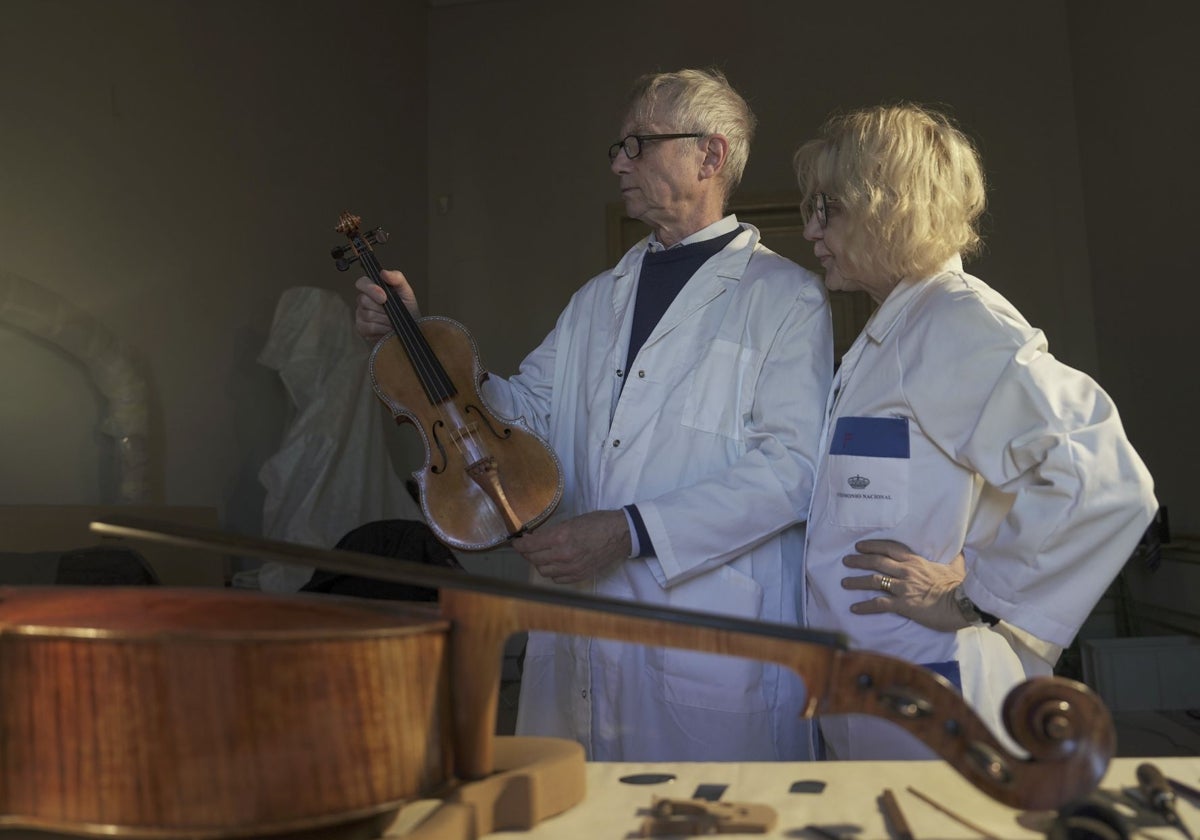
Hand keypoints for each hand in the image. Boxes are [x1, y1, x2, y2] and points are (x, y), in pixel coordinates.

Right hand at [354, 268, 420, 339]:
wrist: (410, 330)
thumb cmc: (407, 310)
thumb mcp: (406, 292)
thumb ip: (397, 278)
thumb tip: (384, 272)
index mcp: (373, 288)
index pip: (362, 283)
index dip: (371, 289)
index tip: (384, 297)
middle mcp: (364, 300)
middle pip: (364, 300)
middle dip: (381, 307)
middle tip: (393, 311)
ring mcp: (361, 315)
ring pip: (368, 314)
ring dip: (384, 319)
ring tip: (393, 321)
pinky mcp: (362, 328)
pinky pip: (368, 327)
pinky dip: (381, 328)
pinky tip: (387, 329)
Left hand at [511, 510, 631, 584]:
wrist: (621, 535)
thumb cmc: (598, 523)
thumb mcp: (571, 521)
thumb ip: (553, 532)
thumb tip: (535, 538)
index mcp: (561, 537)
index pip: (530, 546)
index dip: (519, 544)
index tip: (516, 542)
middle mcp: (563, 555)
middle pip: (534, 560)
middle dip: (527, 553)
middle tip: (526, 547)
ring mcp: (572, 568)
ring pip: (543, 571)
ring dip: (539, 563)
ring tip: (541, 555)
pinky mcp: (579, 576)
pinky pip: (557, 579)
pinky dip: (552, 572)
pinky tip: (554, 564)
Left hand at [841, 539, 966, 631]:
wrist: (963, 604)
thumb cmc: (960, 586)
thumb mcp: (956, 566)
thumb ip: (954, 558)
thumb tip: (961, 550)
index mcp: (916, 561)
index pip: (889, 548)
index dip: (872, 545)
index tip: (859, 546)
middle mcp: (906, 571)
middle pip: (876, 561)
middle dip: (859, 560)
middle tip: (846, 561)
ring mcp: (903, 587)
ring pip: (873, 580)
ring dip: (856, 581)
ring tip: (844, 583)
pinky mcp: (903, 605)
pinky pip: (879, 604)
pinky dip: (865, 606)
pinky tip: (854, 609)